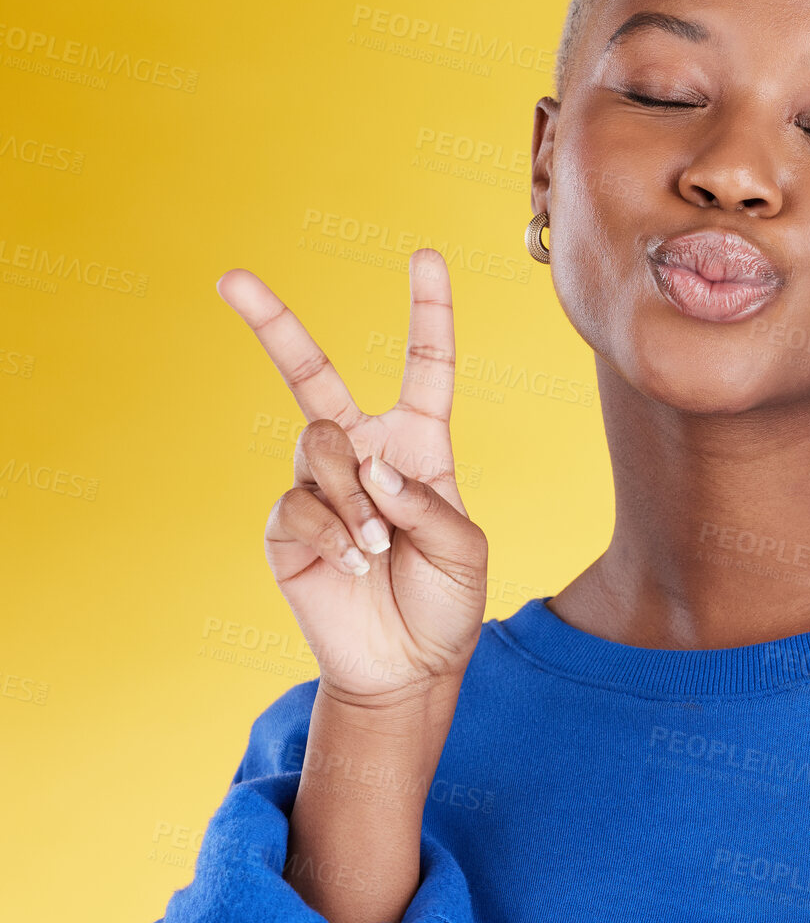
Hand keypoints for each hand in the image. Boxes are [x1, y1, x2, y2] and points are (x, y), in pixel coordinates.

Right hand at [216, 249, 487, 705]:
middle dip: (271, 324)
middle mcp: (362, 453)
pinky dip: (334, 533)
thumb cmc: (446, 602)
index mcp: (417, 444)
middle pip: (311, 375)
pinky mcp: (287, 527)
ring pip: (317, 447)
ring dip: (355, 497)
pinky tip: (353, 564)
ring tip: (378, 548)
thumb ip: (427, 501)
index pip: (424, 366)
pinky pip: (298, 504)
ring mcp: (318, 487)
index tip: (426, 256)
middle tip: (230, 279)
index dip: (428, 311)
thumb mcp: (465, 550)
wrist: (408, 667)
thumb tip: (371, 463)